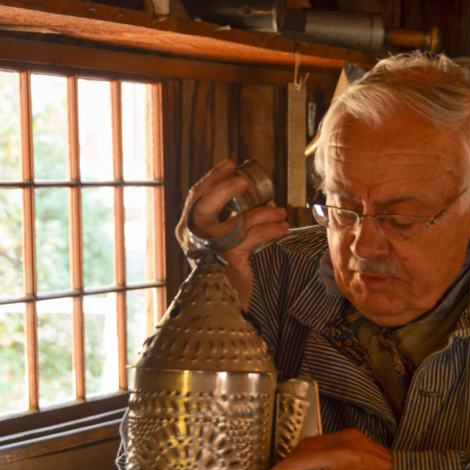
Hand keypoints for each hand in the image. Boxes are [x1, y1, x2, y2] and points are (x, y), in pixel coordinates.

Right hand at [175, 159, 288, 309]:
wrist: (223, 305)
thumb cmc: (224, 273)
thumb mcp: (221, 244)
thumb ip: (230, 223)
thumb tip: (262, 201)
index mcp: (186, 231)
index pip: (195, 197)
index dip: (212, 178)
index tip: (229, 164)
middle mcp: (192, 238)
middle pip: (205, 203)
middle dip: (225, 187)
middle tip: (243, 182)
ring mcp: (209, 247)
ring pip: (238, 219)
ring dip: (264, 213)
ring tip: (280, 213)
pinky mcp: (228, 256)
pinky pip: (254, 235)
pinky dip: (272, 229)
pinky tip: (282, 228)